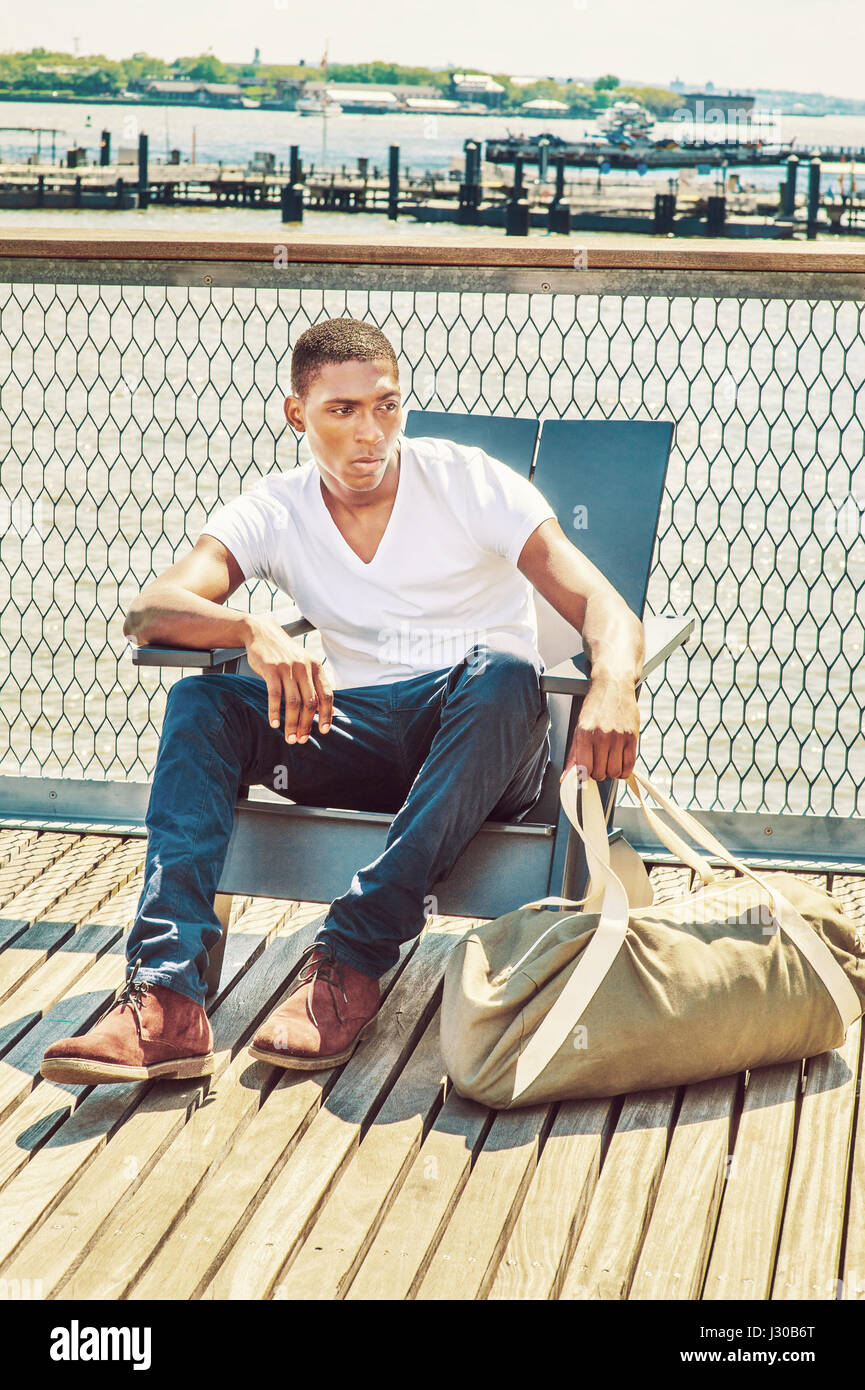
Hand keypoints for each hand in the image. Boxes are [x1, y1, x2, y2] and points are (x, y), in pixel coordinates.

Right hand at [244, 617, 333, 745]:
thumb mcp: (304, 665)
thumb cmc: (285, 654)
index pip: (327, 695)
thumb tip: (324, 711)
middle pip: (310, 703)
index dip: (327, 715)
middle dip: (306, 724)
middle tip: (301, 740)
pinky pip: (275, 695)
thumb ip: (313, 685)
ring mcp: (288, 668)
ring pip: (293, 702)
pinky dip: (275, 711)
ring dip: (292, 723)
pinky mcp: (272, 669)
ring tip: (289, 737)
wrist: (262, 633)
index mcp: (316, 668)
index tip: (323, 731)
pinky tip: (274, 724)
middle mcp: (305, 668)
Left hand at [561, 673, 639, 782]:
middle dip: (598, 773)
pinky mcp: (632, 736)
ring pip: (615, 771)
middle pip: (600, 773)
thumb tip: (565, 779)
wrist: (613, 685)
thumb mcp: (579, 728)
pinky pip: (630, 765)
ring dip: (611, 772)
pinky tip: (620, 764)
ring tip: (609, 762)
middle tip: (598, 764)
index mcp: (585, 734)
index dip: (585, 775)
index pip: (584, 769)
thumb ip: (573, 755)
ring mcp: (618, 736)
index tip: (587, 771)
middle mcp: (601, 736)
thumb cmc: (595, 707)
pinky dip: (624, 771)